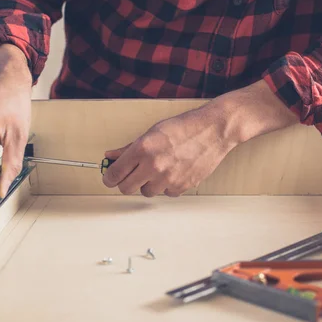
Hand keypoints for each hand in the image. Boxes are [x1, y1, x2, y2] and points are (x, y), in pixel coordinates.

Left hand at [102, 106, 234, 196]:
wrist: (212, 131)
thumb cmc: (183, 128)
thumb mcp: (151, 132)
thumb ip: (129, 148)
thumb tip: (111, 157)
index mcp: (142, 149)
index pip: (115, 174)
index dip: (109, 178)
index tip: (110, 178)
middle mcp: (153, 166)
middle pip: (126, 189)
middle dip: (127, 183)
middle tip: (132, 176)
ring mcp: (168, 178)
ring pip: (147, 192)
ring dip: (149, 184)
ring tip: (159, 169)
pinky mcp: (181, 187)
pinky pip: (166, 193)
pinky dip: (167, 185)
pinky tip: (173, 171)